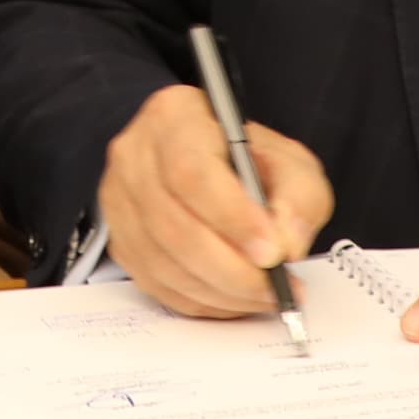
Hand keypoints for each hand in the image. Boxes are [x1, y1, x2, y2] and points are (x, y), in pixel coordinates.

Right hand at [95, 83, 333, 318]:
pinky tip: (236, 297)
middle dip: (231, 268)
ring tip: (265, 295)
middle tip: (276, 286)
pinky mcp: (121, 242)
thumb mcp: (291, 162)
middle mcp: (134, 156)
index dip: (231, 217)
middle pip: (172, 225)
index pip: (191, 171)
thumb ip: (299, 197)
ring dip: (221, 291)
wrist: (214, 168)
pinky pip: (158, 286)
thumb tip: (286, 244)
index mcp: (174, 117)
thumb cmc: (250, 161)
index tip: (272, 251)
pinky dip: (203, 301)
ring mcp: (119, 202)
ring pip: (163, 263)